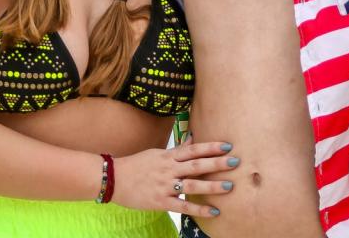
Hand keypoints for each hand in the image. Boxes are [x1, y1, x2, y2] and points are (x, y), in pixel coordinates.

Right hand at [114, 141, 238, 217]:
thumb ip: (177, 149)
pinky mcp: (160, 202)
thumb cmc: (137, 165)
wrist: (113, 179)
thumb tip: (193, 137)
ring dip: (212, 186)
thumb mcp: (158, 153)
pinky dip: (198, 209)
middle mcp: (169, 169)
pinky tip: (214, 211)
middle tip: (236, 161)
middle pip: (196, 165)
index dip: (211, 147)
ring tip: (230, 186)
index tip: (228, 145)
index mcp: (168, 156)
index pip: (193, 149)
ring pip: (191, 185)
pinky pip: (182, 205)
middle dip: (217, 163)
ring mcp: (165, 186)